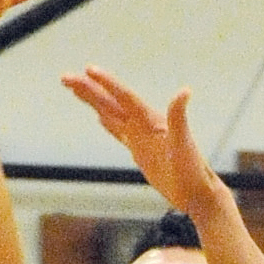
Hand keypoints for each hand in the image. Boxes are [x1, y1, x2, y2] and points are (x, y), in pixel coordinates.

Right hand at [62, 67, 218, 213]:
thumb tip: (185, 91)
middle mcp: (144, 125)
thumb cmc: (193, 171)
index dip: (106, 84)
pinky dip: (107, 123)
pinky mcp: (140, 151)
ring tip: (75, 88)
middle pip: (110, 102)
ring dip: (93, 101)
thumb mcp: (184, 145)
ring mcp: (141, 137)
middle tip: (65, 77)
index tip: (88, 70)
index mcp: (151, 120)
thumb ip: (179, 118)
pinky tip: (100, 117)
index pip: (124, 97)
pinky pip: (119, 133)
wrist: (198, 193)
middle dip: (88, 89)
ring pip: (111, 114)